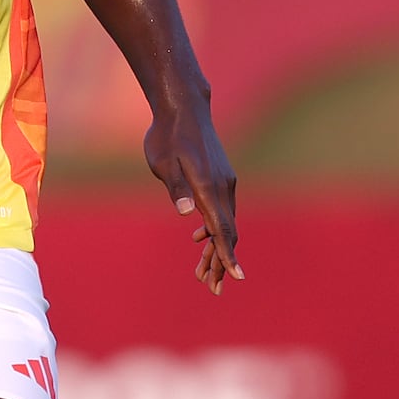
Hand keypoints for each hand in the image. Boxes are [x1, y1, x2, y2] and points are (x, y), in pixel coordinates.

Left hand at [144, 104, 243, 295]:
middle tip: (213, 289)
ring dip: (216, 248)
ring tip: (203, 273)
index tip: (235, 276)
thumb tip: (187, 215)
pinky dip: (214, 230)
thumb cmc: (167, 136)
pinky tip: (200, 239)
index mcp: (209, 187)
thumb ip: (175, 189)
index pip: (222, 228)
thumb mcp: (163, 162)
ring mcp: (224, 182)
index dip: (227, 254)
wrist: (184, 108)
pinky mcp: (220, 178)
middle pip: (226, 232)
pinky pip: (221, 211)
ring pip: (225, 223)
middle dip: (220, 262)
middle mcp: (223, 187)